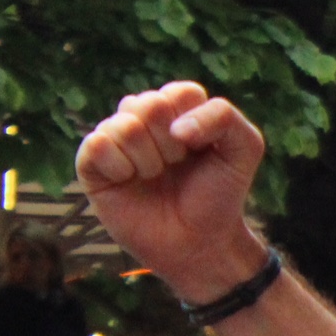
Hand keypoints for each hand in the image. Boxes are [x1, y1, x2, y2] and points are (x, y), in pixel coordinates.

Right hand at [73, 83, 270, 306]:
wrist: (199, 243)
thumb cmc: (219, 196)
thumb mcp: (244, 150)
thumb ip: (224, 117)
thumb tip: (176, 127)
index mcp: (177, 110)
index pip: (181, 92)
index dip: (196, 125)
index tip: (203, 151)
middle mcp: (143, 119)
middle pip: (150, 104)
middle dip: (172, 144)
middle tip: (177, 166)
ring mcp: (116, 139)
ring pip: (124, 125)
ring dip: (149, 160)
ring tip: (155, 177)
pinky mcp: (92, 163)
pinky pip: (97, 145)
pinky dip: (120, 167)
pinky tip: (128, 181)